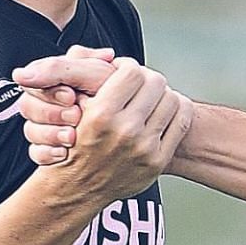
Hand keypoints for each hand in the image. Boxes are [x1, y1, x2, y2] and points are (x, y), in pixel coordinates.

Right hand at [24, 56, 192, 201]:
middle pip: (156, 82)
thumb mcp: (64, 106)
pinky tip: (160, 113)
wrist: (76, 188)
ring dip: (161, 94)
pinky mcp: (158, 161)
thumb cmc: (71, 142)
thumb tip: (111, 56)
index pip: (132, 72)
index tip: (122, 73)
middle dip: (146, 79)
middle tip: (137, 85)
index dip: (127, 67)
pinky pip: (181, 121)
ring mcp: (144, 148)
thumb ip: (81, 74)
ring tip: (148, 99)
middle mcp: (125, 132)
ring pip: (172, 99)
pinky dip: (175, 111)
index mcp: (100, 115)